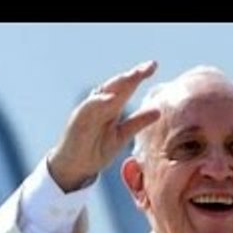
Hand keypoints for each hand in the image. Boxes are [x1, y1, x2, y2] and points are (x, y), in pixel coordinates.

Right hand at [47, 60, 160, 191]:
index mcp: (112, 107)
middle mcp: (101, 104)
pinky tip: (111, 98)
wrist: (75, 167)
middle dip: (134, 75)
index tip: (154, 65)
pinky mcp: (78, 120)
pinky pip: (89, 108)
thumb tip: (158, 110)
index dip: (139, 76)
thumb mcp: (121, 136)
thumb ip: (137, 123)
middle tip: (150, 65)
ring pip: (105, 92)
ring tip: (136, 75)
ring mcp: (89, 111)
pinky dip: (99, 102)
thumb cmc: (96, 149)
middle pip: (118, 85)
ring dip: (120, 83)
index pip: (127, 87)